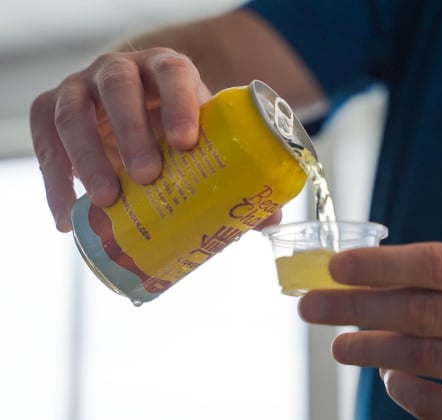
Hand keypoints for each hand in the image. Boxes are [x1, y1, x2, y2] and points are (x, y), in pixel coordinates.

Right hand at [30, 48, 211, 231]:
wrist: (131, 117)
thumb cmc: (172, 130)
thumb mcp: (199, 135)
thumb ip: (228, 167)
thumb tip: (263, 222)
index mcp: (164, 69)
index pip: (173, 74)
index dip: (179, 104)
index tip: (185, 143)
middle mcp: (119, 69)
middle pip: (119, 88)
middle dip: (131, 131)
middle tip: (147, 176)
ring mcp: (80, 87)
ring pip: (74, 112)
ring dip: (89, 158)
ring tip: (107, 200)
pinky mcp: (49, 110)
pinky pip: (46, 142)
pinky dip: (55, 182)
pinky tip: (69, 217)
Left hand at [299, 242, 441, 418]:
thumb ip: (429, 279)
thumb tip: (351, 277)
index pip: (438, 264)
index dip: (382, 264)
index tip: (336, 267)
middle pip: (420, 312)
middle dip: (356, 307)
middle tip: (311, 306)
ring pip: (419, 357)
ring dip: (368, 348)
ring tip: (337, 345)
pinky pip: (428, 401)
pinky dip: (397, 384)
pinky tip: (388, 372)